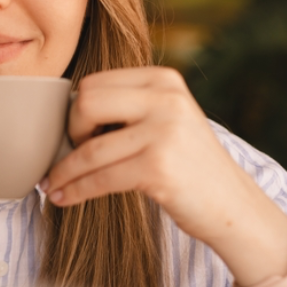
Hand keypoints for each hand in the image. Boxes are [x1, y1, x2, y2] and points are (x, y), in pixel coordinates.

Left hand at [43, 67, 269, 248]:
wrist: (234, 206)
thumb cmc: (190, 166)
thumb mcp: (168, 119)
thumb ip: (131, 107)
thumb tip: (69, 112)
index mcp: (164, 80)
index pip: (95, 83)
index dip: (76, 110)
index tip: (75, 135)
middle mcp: (166, 99)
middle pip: (87, 104)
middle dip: (69, 133)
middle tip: (70, 156)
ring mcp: (163, 132)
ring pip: (89, 149)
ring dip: (64, 171)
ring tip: (52, 185)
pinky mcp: (158, 167)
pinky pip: (99, 178)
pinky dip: (75, 190)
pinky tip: (63, 198)